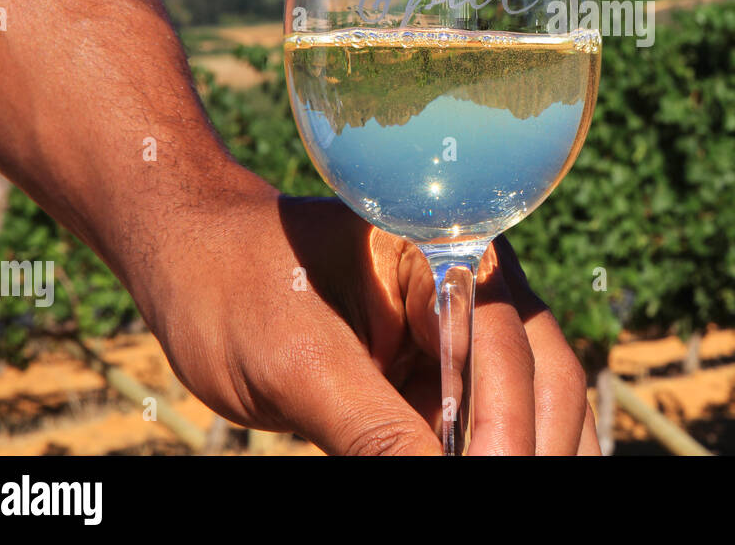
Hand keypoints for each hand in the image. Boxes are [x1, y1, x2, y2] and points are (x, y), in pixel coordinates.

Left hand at [139, 184, 599, 454]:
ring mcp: (462, 330)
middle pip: (541, 369)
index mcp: (444, 246)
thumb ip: (373, 430)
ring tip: (533, 483)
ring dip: (536, 447)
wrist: (193, 266)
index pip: (498, 341)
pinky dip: (505, 449)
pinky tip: (509, 464)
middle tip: (517, 489)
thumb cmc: (233, 285)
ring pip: (536, 397)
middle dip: (535, 442)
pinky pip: (490, 420)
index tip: (490, 471)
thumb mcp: (296, 364)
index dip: (504, 420)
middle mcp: (472, 282)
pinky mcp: (442, 373)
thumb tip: (435, 480)